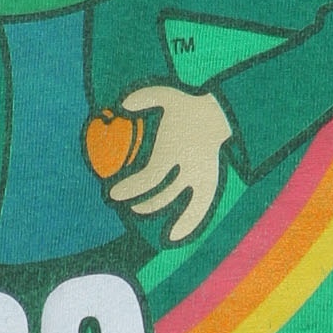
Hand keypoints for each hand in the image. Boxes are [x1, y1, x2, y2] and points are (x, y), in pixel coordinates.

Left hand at [109, 82, 234, 240]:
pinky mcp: (210, 183)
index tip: (113, 193)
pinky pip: (202, 208)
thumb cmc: (187, 105)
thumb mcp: (165, 94)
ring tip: (138, 210)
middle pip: (162, 193)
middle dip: (140, 200)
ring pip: (180, 204)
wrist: (219, 112)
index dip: (131, 189)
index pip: (150, 178)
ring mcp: (201, 177)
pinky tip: (174, 237)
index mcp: (176, 150)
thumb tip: (120, 104)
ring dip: (158, 208)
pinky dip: (189, 224)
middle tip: (120, 199)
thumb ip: (143, 97)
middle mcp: (189, 167)